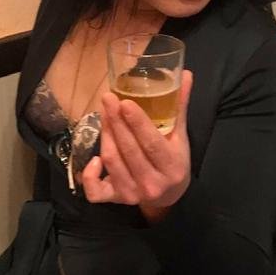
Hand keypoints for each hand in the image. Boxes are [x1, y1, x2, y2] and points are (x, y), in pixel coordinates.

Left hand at [81, 69, 193, 209]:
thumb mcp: (180, 136)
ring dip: (105, 135)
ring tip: (104, 113)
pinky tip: (94, 159)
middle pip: (128, 150)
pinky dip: (89, 176)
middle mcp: (152, 183)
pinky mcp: (116, 199)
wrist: (169, 196)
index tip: (124, 102)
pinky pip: (95, 191)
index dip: (137, 123)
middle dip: (115, 122)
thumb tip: (186, 74)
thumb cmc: (174, 160)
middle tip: (108, 98)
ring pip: (112, 161)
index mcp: (172, 166)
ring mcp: (133, 193)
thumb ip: (180, 107)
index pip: (151, 144)